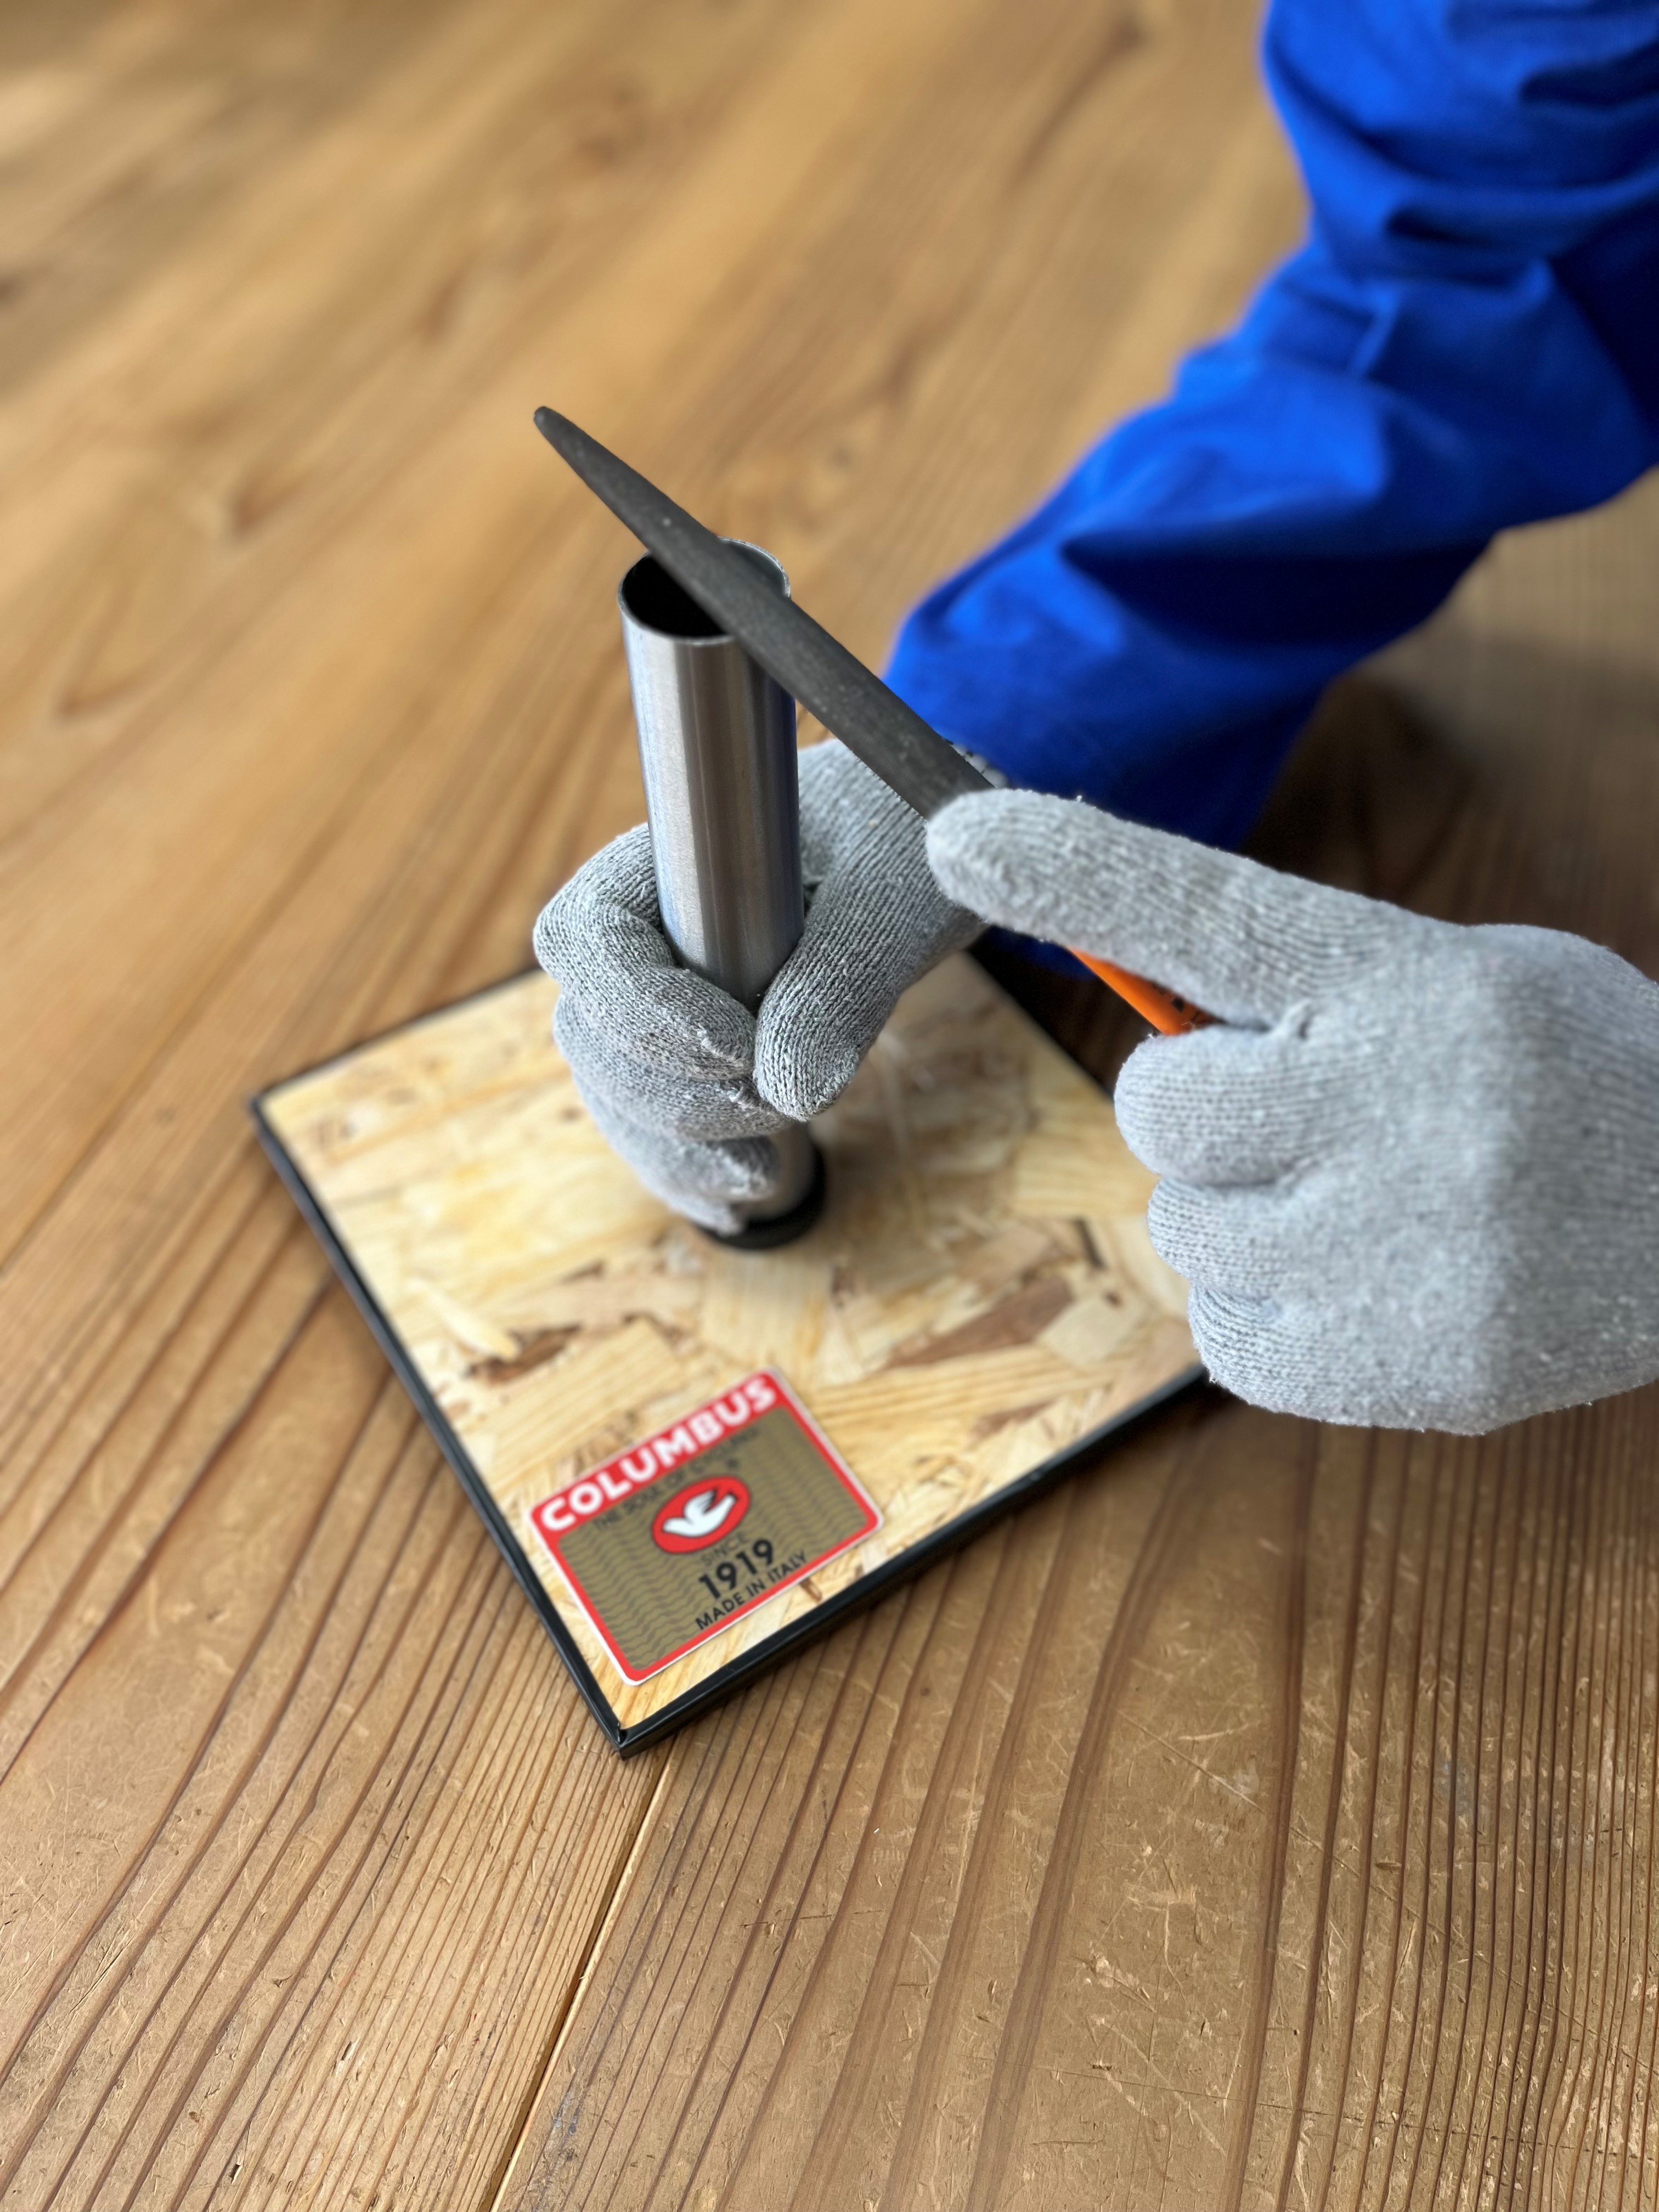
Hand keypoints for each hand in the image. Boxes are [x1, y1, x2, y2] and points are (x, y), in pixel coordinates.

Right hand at [534, 740, 979, 1231]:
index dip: (642, 1009)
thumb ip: (844, 976)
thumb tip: (788, 1090)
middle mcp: (646, 929)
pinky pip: (653, 1123)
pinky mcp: (692, 1052)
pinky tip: (737, 1206)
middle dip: (671, 1096)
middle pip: (591, 1032)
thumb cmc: (907, 835)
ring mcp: (661, 995)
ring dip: (675, 1148)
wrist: (926, 847)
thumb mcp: (898, 892)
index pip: (586, 938)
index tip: (740, 1046)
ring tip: (763, 1175)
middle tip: (771, 1113)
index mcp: (672, 861)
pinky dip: (685, 1170)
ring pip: (613, 1090)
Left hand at [927, 788, 1658, 1432]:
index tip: (958, 834)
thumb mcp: (1471, 983)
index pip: (1215, 911)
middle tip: (1304, 1119)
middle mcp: (1408, 1103)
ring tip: (1371, 1210)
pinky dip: (1272, 1317)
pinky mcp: (1410, 1366)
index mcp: (1417, 981)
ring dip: (1245, 1220)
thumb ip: (1319, 987)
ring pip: (1187, 1231)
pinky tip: (1372, 1285)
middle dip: (1205, 1114)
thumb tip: (1151, 1021)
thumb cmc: (1579, 1084)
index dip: (1076, 870)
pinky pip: (1227, 1341)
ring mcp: (1410, 1244)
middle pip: (1162, 1106)